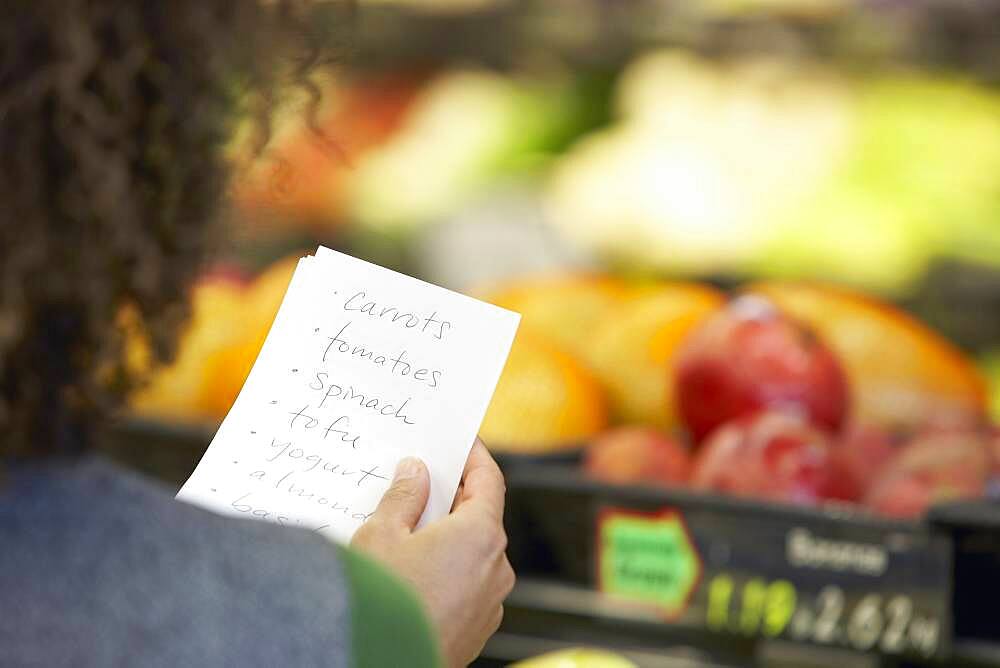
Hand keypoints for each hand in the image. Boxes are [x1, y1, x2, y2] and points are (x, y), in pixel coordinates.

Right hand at [351, 440, 514, 666]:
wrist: (382, 665)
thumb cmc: (385, 603)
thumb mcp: (382, 535)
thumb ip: (404, 496)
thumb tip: (415, 472)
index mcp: (482, 535)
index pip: (489, 480)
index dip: (474, 456)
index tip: (461, 442)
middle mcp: (496, 568)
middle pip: (480, 517)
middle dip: (451, 498)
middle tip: (422, 482)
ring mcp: (490, 603)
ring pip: (473, 554)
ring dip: (447, 538)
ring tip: (407, 531)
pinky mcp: (477, 629)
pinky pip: (466, 586)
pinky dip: (447, 571)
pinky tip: (413, 571)